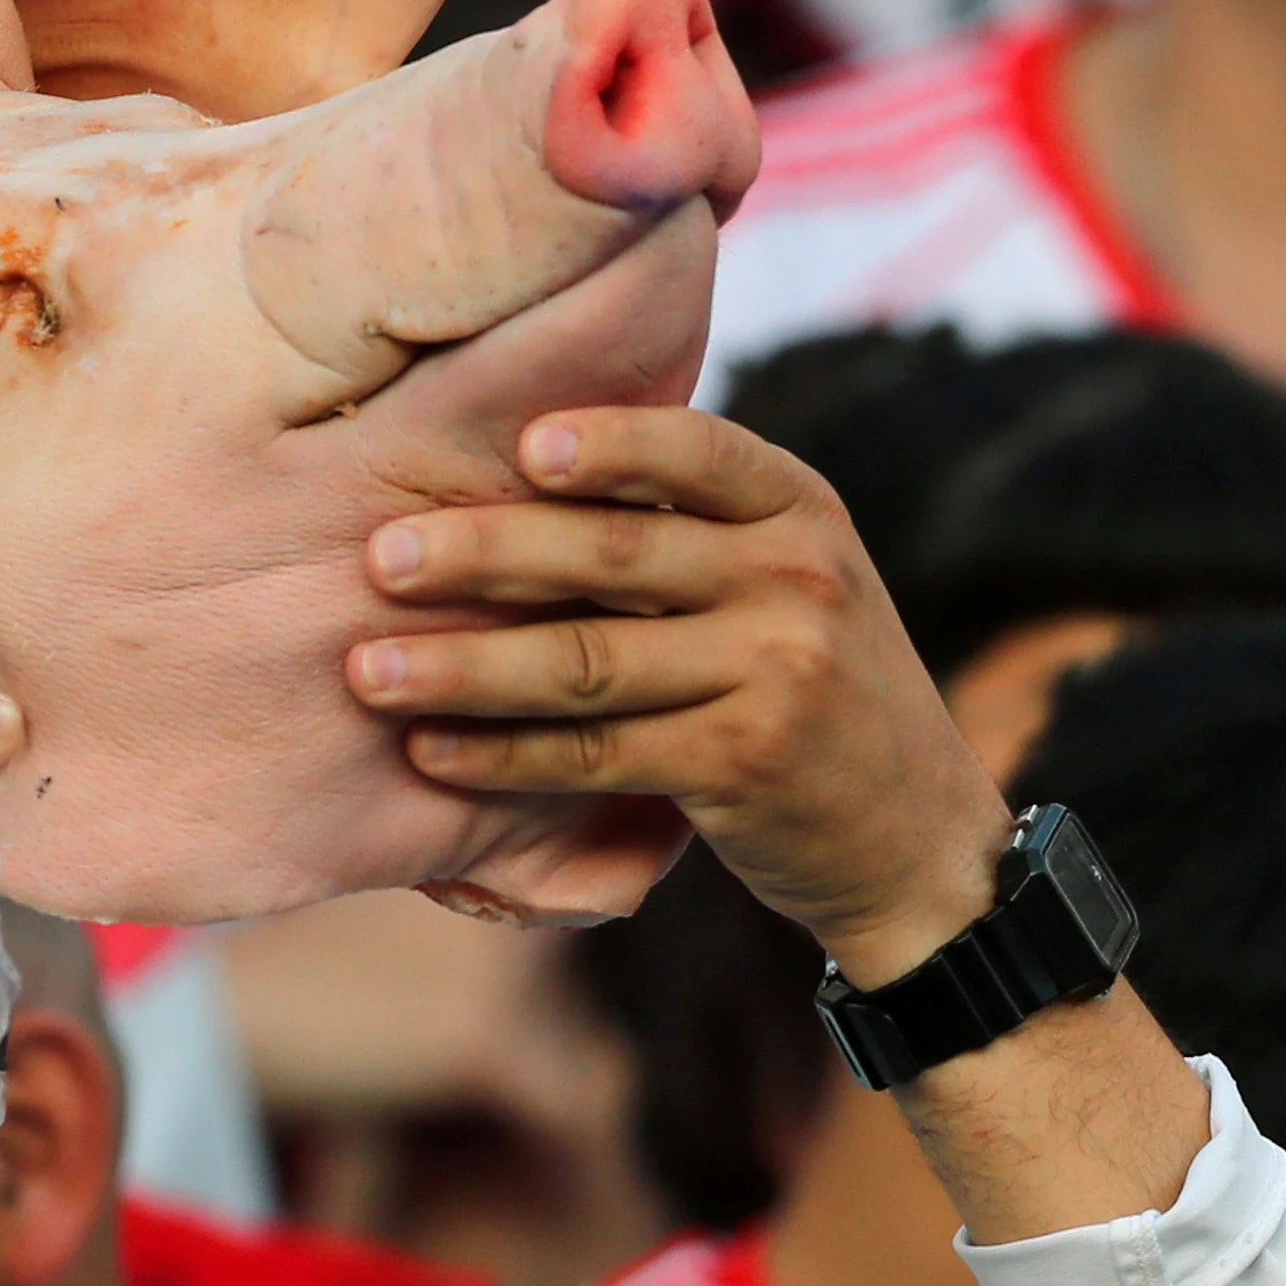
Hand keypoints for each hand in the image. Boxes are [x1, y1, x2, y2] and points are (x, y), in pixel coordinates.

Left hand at [350, 407, 1015, 984]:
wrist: (917, 841)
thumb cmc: (817, 696)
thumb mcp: (792, 584)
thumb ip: (695, 530)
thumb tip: (524, 466)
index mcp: (800, 510)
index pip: (697, 450)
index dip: (607, 444)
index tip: (517, 445)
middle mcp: (796, 579)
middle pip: (612, 554)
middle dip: (483, 553)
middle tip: (379, 558)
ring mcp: (773, 674)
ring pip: (587, 663)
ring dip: (464, 667)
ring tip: (369, 669)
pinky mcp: (739, 767)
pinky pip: (595, 754)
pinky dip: (502, 754)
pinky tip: (433, 750)